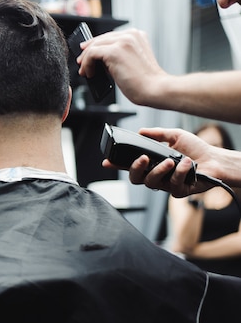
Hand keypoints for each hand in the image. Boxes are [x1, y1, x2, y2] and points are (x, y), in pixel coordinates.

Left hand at [78, 29, 167, 105]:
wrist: (155, 90)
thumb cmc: (145, 82)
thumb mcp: (132, 61)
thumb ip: (119, 55)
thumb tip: (98, 60)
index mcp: (136, 35)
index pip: (110, 36)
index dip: (96, 45)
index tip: (87, 54)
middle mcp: (130, 35)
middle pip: (100, 39)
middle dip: (88, 51)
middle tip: (81, 62)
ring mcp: (123, 41)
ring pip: (94, 46)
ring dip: (85, 60)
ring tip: (84, 71)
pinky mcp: (115, 51)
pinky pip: (92, 54)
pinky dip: (87, 64)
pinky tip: (89, 73)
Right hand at [102, 127, 216, 196]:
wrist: (216, 160)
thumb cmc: (197, 149)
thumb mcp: (174, 136)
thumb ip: (156, 134)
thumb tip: (141, 131)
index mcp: (152, 163)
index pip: (130, 165)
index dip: (117, 164)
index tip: (107, 162)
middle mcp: (157, 175)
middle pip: (135, 178)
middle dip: (136, 168)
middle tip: (144, 158)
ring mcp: (166, 184)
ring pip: (151, 183)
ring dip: (160, 170)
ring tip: (171, 160)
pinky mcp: (178, 191)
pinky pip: (172, 185)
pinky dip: (180, 172)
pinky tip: (186, 164)